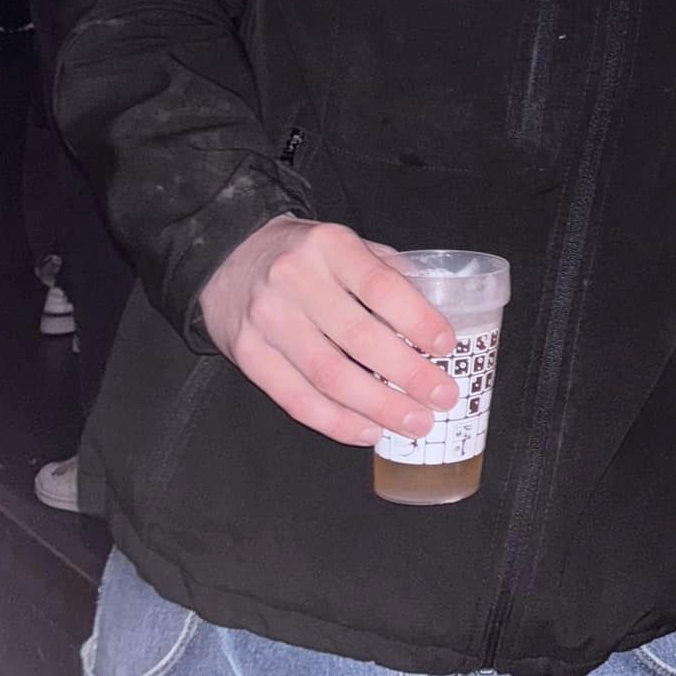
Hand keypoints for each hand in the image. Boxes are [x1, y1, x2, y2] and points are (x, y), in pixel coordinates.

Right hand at [198, 216, 458, 445]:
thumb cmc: (304, 255)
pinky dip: (337, 422)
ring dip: (378, 407)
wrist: (229, 257)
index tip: (446, 346)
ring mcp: (267, 321)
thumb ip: (385, 272)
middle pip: (359, 338)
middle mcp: (294, 281)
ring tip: (414, 423)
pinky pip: (296, 400)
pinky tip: (369, 431)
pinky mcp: (248, 356)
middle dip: (408, 375)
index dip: (417, 319)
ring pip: (329, 377)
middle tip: (442, 397)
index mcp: (329, 246)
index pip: (381, 286)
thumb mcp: (345, 244)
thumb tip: (431, 317)